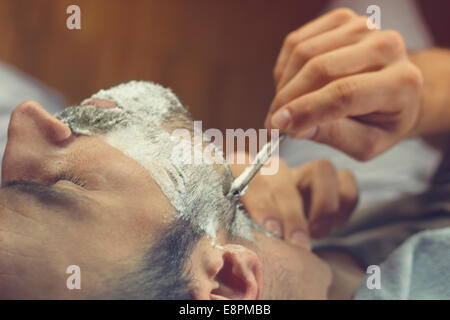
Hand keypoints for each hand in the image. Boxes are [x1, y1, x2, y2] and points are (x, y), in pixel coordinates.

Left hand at [230, 156, 357, 247]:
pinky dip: (345, 204)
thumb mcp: (238, 228)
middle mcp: (273, 167)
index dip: (262, 201)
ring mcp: (301, 171)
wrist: (270, 234)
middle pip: (286, 175)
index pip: (248, 173)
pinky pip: (346, 179)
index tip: (271, 231)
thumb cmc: (250, 231)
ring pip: (322, 169)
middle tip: (296, 243)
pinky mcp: (327, 180)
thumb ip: (237, 228)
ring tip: (316, 233)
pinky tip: (334, 224)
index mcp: (242, 171)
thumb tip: (241, 249)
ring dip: (323, 205)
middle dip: (292, 213)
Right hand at [265, 8, 423, 160]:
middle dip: (287, 98)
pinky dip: (284, 68)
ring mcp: (363, 27)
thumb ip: (334, 136)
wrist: (392, 90)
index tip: (278, 126)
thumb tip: (295, 128)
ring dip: (283, 85)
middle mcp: (387, 46)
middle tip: (272, 122)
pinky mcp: (341, 20)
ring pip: (303, 53)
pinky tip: (289, 87)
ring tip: (282, 108)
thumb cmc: (380, 121)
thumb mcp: (365, 143)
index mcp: (401, 82)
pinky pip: (296, 42)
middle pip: (320, 68)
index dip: (306, 109)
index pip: (345, 93)